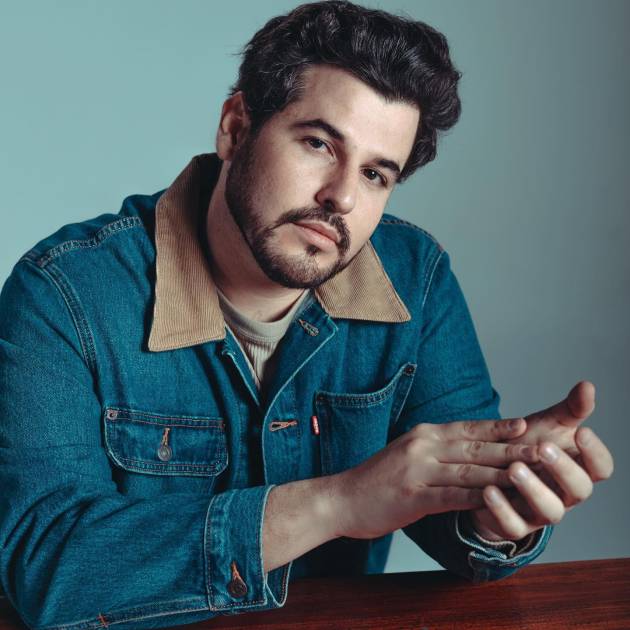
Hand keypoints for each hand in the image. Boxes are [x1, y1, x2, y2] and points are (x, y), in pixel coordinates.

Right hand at [329, 416, 538, 539]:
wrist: (342, 497)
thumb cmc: (378, 479)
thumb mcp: (407, 454)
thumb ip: (436, 450)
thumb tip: (468, 450)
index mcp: (423, 434)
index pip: (466, 428)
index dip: (497, 427)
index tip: (525, 425)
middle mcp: (422, 446)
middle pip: (474, 447)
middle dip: (510, 449)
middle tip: (541, 449)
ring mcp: (416, 470)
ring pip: (468, 471)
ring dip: (502, 473)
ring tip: (531, 475)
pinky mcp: (413, 496)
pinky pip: (452, 496)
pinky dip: (478, 498)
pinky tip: (499, 501)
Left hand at [469, 381, 613, 540]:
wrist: (492, 472)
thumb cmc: (526, 447)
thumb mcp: (547, 426)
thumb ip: (569, 410)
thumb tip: (587, 385)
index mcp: (577, 470)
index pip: (601, 468)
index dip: (596, 452)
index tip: (582, 431)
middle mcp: (564, 494)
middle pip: (579, 490)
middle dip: (562, 468)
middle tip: (543, 448)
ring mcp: (540, 512)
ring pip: (549, 510)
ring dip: (532, 489)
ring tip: (513, 468)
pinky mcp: (514, 525)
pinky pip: (512, 525)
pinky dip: (501, 509)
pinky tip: (488, 489)